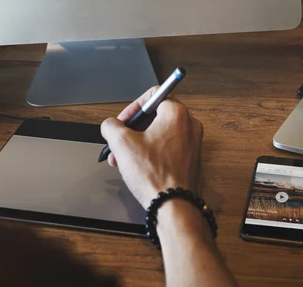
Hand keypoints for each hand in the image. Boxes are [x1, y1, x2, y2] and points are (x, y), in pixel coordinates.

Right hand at [101, 89, 202, 208]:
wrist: (174, 207)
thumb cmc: (155, 176)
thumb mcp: (122, 144)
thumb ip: (111, 126)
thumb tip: (110, 125)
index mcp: (176, 113)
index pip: (152, 94)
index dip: (132, 107)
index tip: (122, 121)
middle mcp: (189, 125)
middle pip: (154, 116)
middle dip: (131, 130)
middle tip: (118, 142)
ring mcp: (192, 143)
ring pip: (159, 134)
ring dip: (137, 143)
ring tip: (121, 159)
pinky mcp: (191, 160)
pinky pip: (167, 148)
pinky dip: (151, 154)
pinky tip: (136, 168)